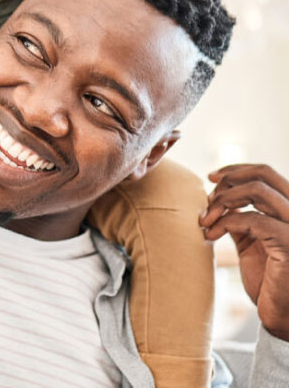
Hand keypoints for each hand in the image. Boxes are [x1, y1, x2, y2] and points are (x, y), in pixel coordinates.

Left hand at [200, 163, 288, 340]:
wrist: (282, 317)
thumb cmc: (266, 280)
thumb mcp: (249, 240)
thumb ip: (239, 216)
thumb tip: (215, 193)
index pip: (266, 173)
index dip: (236, 169)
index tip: (211, 177)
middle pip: (264, 174)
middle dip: (229, 178)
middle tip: (208, 192)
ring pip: (258, 190)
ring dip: (224, 198)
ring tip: (206, 217)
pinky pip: (252, 219)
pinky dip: (225, 221)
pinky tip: (211, 234)